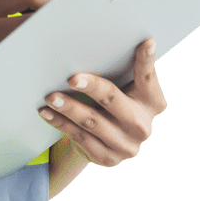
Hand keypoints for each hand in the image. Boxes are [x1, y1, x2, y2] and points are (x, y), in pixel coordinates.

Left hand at [38, 38, 167, 166]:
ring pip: (93, 122)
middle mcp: (143, 126)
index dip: (147, 60)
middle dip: (92, 87)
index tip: (146, 42)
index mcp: (152, 103)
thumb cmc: (114, 103)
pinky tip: (47, 112)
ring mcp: (127, 146)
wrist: (107, 142)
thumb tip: (91, 43)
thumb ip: (119, 71)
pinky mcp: (108, 158)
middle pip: (114, 100)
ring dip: (69, 108)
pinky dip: (61, 123)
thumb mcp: (123, 89)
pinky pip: (80, 138)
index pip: (148, 78)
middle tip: (71, 78)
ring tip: (51, 97)